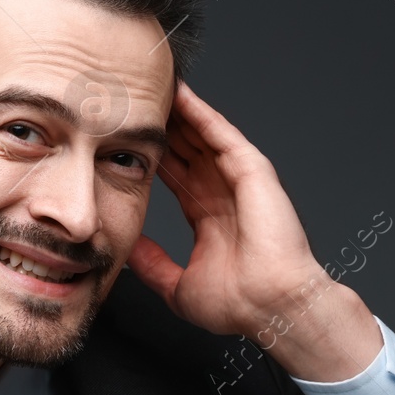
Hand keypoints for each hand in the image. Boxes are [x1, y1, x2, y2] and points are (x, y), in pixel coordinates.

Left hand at [126, 80, 382, 379]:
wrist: (271, 307)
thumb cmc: (239, 305)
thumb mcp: (179, 285)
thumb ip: (154, 265)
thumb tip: (128, 251)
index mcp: (208, 217)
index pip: (174, 175)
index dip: (151, 156)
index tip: (123, 140)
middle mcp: (222, 193)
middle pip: (185, 149)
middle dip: (161, 127)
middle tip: (128, 102)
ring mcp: (238, 179)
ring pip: (201, 135)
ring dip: (176, 112)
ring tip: (149, 87)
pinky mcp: (251, 171)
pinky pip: (220, 133)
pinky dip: (200, 112)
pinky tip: (179, 93)